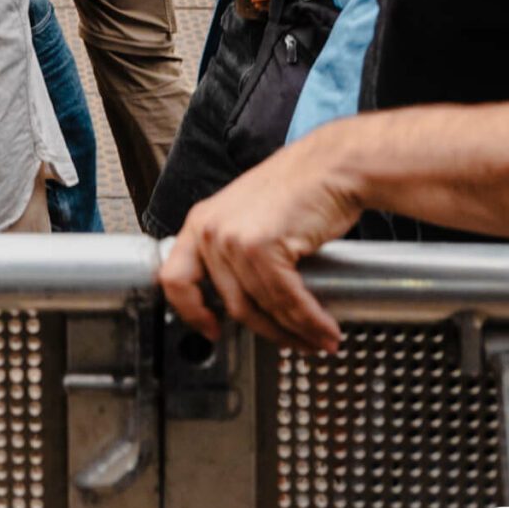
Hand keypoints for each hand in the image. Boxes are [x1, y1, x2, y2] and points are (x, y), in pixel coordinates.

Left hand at [159, 134, 364, 353]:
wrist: (333, 165)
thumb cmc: (300, 188)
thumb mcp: (248, 215)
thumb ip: (234, 249)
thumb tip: (240, 297)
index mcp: (201, 222)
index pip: (175, 279)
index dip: (190, 312)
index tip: (209, 329)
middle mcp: (210, 231)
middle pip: (231, 304)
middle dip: (267, 331)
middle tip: (292, 342)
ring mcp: (234, 239)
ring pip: (262, 307)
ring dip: (295, 332)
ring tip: (317, 340)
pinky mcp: (263, 247)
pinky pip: (287, 300)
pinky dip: (310, 321)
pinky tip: (325, 329)